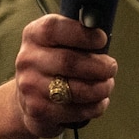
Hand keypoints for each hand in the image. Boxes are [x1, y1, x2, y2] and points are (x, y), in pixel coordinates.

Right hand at [14, 14, 117, 136]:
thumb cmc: (54, 64)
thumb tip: (101, 27)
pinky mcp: (38, 110)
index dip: (82, 34)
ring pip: (75, 90)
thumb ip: (78, 33)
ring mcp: (30, 86)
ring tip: (107, 85)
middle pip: (69, 62)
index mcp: (34, 35)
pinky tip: (99, 102)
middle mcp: (28, 59)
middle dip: (99, 66)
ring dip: (100, 89)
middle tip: (111, 67)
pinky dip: (95, 107)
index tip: (102, 39)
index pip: (54, 29)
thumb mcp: (59, 41)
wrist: (27, 98)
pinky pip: (76, 110)